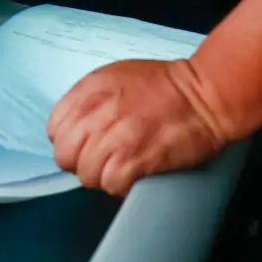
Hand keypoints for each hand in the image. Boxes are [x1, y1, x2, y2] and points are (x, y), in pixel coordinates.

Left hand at [48, 58, 233, 195]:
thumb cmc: (166, 86)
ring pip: (86, 175)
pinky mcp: (135, 159)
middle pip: (65, 156)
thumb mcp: (118, 77)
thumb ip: (91, 99)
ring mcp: (115, 137)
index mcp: (90, 89)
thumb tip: (75, 129)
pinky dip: (123, 185)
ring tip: (126, 165)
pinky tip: (137, 172)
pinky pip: (111, 185)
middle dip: (82, 162)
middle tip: (106, 159)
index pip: (55, 128)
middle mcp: (97, 112)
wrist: (206, 94)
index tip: (87, 143)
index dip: (71, 140)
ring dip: (105, 176)